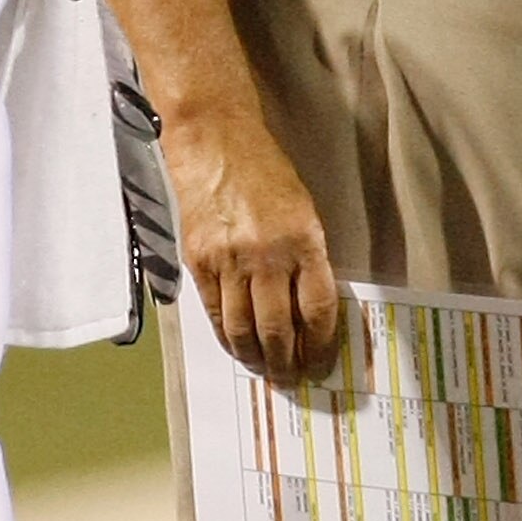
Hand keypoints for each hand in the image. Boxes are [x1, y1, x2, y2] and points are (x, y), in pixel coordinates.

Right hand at [165, 104, 342, 381]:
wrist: (216, 142)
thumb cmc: (266, 171)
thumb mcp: (304, 209)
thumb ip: (308, 257)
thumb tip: (310, 310)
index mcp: (303, 239)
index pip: (317, 307)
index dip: (320, 343)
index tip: (321, 362)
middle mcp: (267, 254)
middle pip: (279, 327)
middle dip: (287, 361)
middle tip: (292, 378)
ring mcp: (229, 260)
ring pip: (243, 328)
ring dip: (256, 358)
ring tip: (265, 371)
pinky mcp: (200, 262)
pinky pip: (214, 314)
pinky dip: (227, 338)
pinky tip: (237, 348)